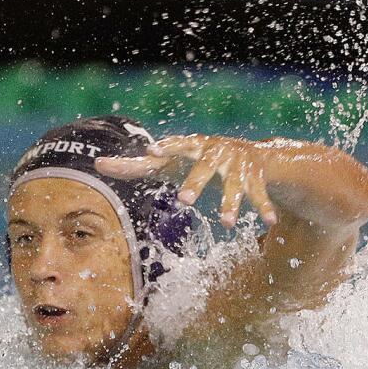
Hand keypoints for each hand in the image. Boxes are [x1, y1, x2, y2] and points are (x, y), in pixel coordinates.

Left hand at [95, 134, 277, 227]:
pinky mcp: (256, 177)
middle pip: (205, 167)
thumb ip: (137, 165)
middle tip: (184, 200)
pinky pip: (260, 194)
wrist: (253, 153)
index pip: (177, 144)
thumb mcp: (171, 160)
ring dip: (231, 203)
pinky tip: (270, 224)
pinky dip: (265, 208)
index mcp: (193, 145)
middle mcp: (216, 151)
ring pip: (234, 185)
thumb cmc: (199, 159)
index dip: (167, 146)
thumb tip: (98, 164)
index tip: (153, 149)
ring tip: (227, 223)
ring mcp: (238, 164)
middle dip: (196, 182)